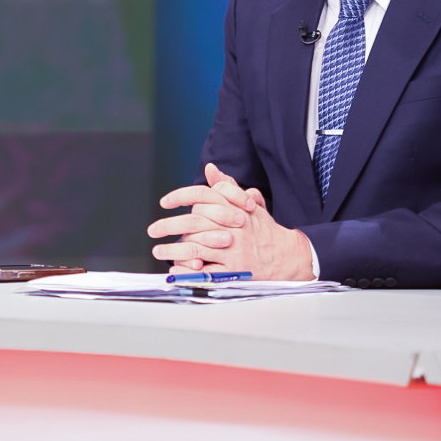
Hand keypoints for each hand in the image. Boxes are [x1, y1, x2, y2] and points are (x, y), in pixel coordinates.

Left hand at [147, 163, 311, 279]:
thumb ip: (228, 188)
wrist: (287, 257)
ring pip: (196, 248)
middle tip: (153, 230)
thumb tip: (211, 169)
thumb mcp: (249, 205)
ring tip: (158, 251)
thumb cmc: (263, 230)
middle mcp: (234, 228)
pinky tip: (175, 268)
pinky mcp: (234, 272)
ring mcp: (234, 251)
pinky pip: (206, 272)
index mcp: (235, 209)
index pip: (204, 195)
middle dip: (169, 226)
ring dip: (173, 251)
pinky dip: (188, 270)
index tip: (165, 201)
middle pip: (194, 223)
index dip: (181, 196)